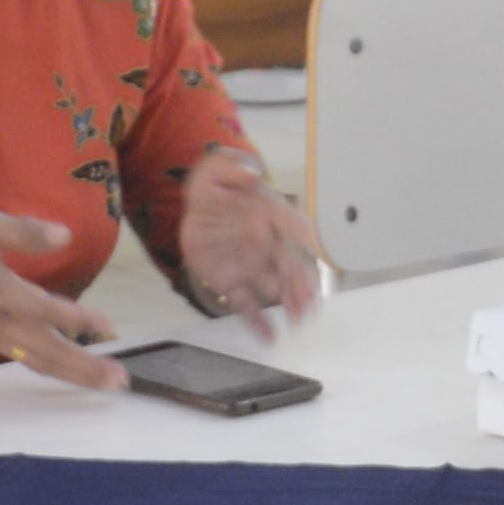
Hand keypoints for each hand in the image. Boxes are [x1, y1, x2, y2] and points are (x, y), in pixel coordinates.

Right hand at [0, 203, 121, 392]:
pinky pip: (31, 361)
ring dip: (79, 375)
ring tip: (114, 385)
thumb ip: (19, 230)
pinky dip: (59, 370)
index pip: (38, 307)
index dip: (73, 318)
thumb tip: (64, 236)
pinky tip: (82, 374)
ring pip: (41, 361)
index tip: (107, 326)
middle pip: (46, 350)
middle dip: (85, 366)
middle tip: (122, 380)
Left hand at [174, 159, 332, 342]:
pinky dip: (259, 322)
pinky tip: (269, 336)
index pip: (291, 224)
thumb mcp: (216, 170)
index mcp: (269, 213)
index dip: (300, 234)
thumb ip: (232, 168)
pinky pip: (248, 303)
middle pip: (290, 263)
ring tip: (300, 319)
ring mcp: (253, 265)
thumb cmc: (214, 188)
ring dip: (291, 303)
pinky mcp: (235, 281)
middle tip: (309, 299)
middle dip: (302, 282)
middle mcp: (268, 242)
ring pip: (277, 286)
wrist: (194, 210)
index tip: (309, 244)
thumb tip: (251, 173)